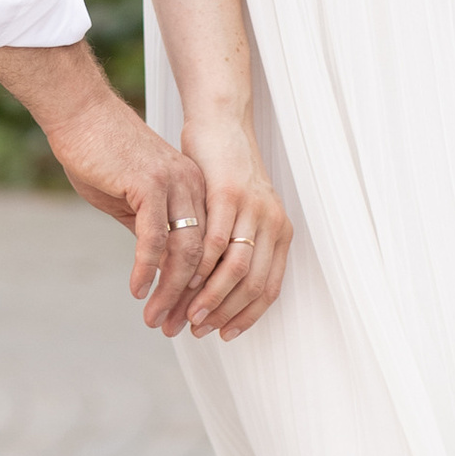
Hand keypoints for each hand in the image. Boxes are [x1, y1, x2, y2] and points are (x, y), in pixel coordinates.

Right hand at [42, 86, 212, 328]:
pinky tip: (138, 289)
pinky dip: (147, 268)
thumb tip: (157, 267)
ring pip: (185, 252)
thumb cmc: (102, 154)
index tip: (184, 317)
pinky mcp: (149, 184)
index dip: (198, 288)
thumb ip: (150, 228)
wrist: (81, 115)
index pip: (208, 248)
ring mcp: (174, 184)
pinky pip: (155, 238)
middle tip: (172, 328)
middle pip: (203, 256)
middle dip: (188, 299)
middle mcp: (193, 185)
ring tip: (155, 318)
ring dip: (170, 291)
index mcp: (195, 188)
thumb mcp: (133, 198)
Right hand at [177, 111, 292, 342]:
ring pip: (233, 267)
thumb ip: (228, 247)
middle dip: (220, 314)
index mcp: (278, 229)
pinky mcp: (227, 192)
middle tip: (191, 331)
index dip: (245, 317)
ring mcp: (252, 206)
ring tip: (179, 315)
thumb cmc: (222, 169)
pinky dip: (196, 266)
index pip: (268, 288)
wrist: (220, 120)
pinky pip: (214, 239)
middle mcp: (272, 220)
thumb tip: (211, 290)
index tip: (222, 336)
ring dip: (205, 298)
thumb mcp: (235, 212)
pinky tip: (176, 280)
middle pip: (251, 284)